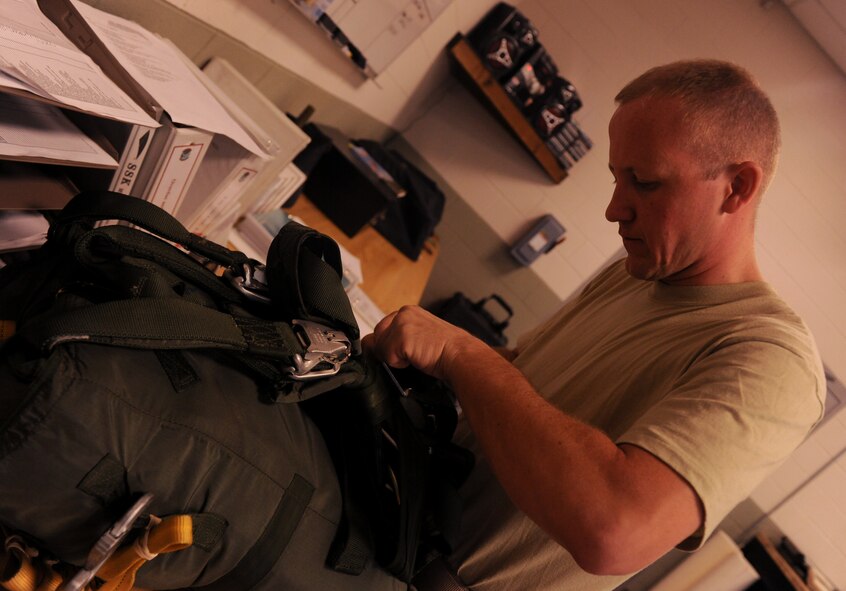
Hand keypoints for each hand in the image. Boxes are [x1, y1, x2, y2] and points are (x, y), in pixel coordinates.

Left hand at [362, 305, 484, 381]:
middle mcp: (404, 313)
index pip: (383, 328)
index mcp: (409, 312)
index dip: (390, 344)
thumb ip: (398, 336)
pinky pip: (386, 356)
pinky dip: (399, 364)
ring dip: (394, 358)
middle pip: (378, 336)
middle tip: (410, 356)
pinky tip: (416, 359)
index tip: (405, 352)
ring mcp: (402, 323)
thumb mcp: (419, 337)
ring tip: (416, 357)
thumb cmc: (446, 350)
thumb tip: (369, 343)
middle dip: (389, 350)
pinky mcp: (402, 337)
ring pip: (380, 347)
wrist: (460, 355)